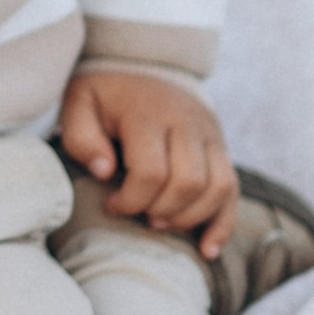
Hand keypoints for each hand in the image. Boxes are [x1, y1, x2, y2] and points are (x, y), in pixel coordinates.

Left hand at [58, 69, 238, 259]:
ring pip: (218, 188)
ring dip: (189, 218)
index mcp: (149, 113)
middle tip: (139, 214)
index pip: (151, 172)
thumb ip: (82, 138)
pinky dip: (222, 223)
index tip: (111, 205)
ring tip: (161, 222)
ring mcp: (209, 134)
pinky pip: (233, 189)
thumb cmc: (106, 96)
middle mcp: (186, 122)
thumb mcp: (80, 105)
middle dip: (161, 211)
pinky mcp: (221, 147)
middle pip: (189, 183)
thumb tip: (104, 172)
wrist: (144, 65)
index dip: (130, 200)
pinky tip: (206, 249)